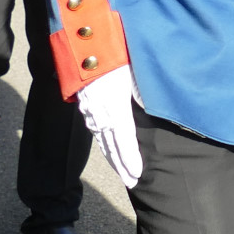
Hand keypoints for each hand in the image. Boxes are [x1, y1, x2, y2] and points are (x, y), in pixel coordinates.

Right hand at [76, 66, 142, 188]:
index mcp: (114, 107)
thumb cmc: (114, 59)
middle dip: (122, 167)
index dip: (130, 159)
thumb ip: (141, 93)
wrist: (84, 50)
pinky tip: (110, 154)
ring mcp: (92, 113)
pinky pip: (97, 133)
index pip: (124, 139)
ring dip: (114, 160)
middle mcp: (101, 114)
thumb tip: (148, 109)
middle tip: (132, 183)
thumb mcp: (133, 74)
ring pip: (103, 142)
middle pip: (112, 147)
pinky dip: (105, 147)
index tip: (137, 174)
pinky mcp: (87, 109)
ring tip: (124, 175)